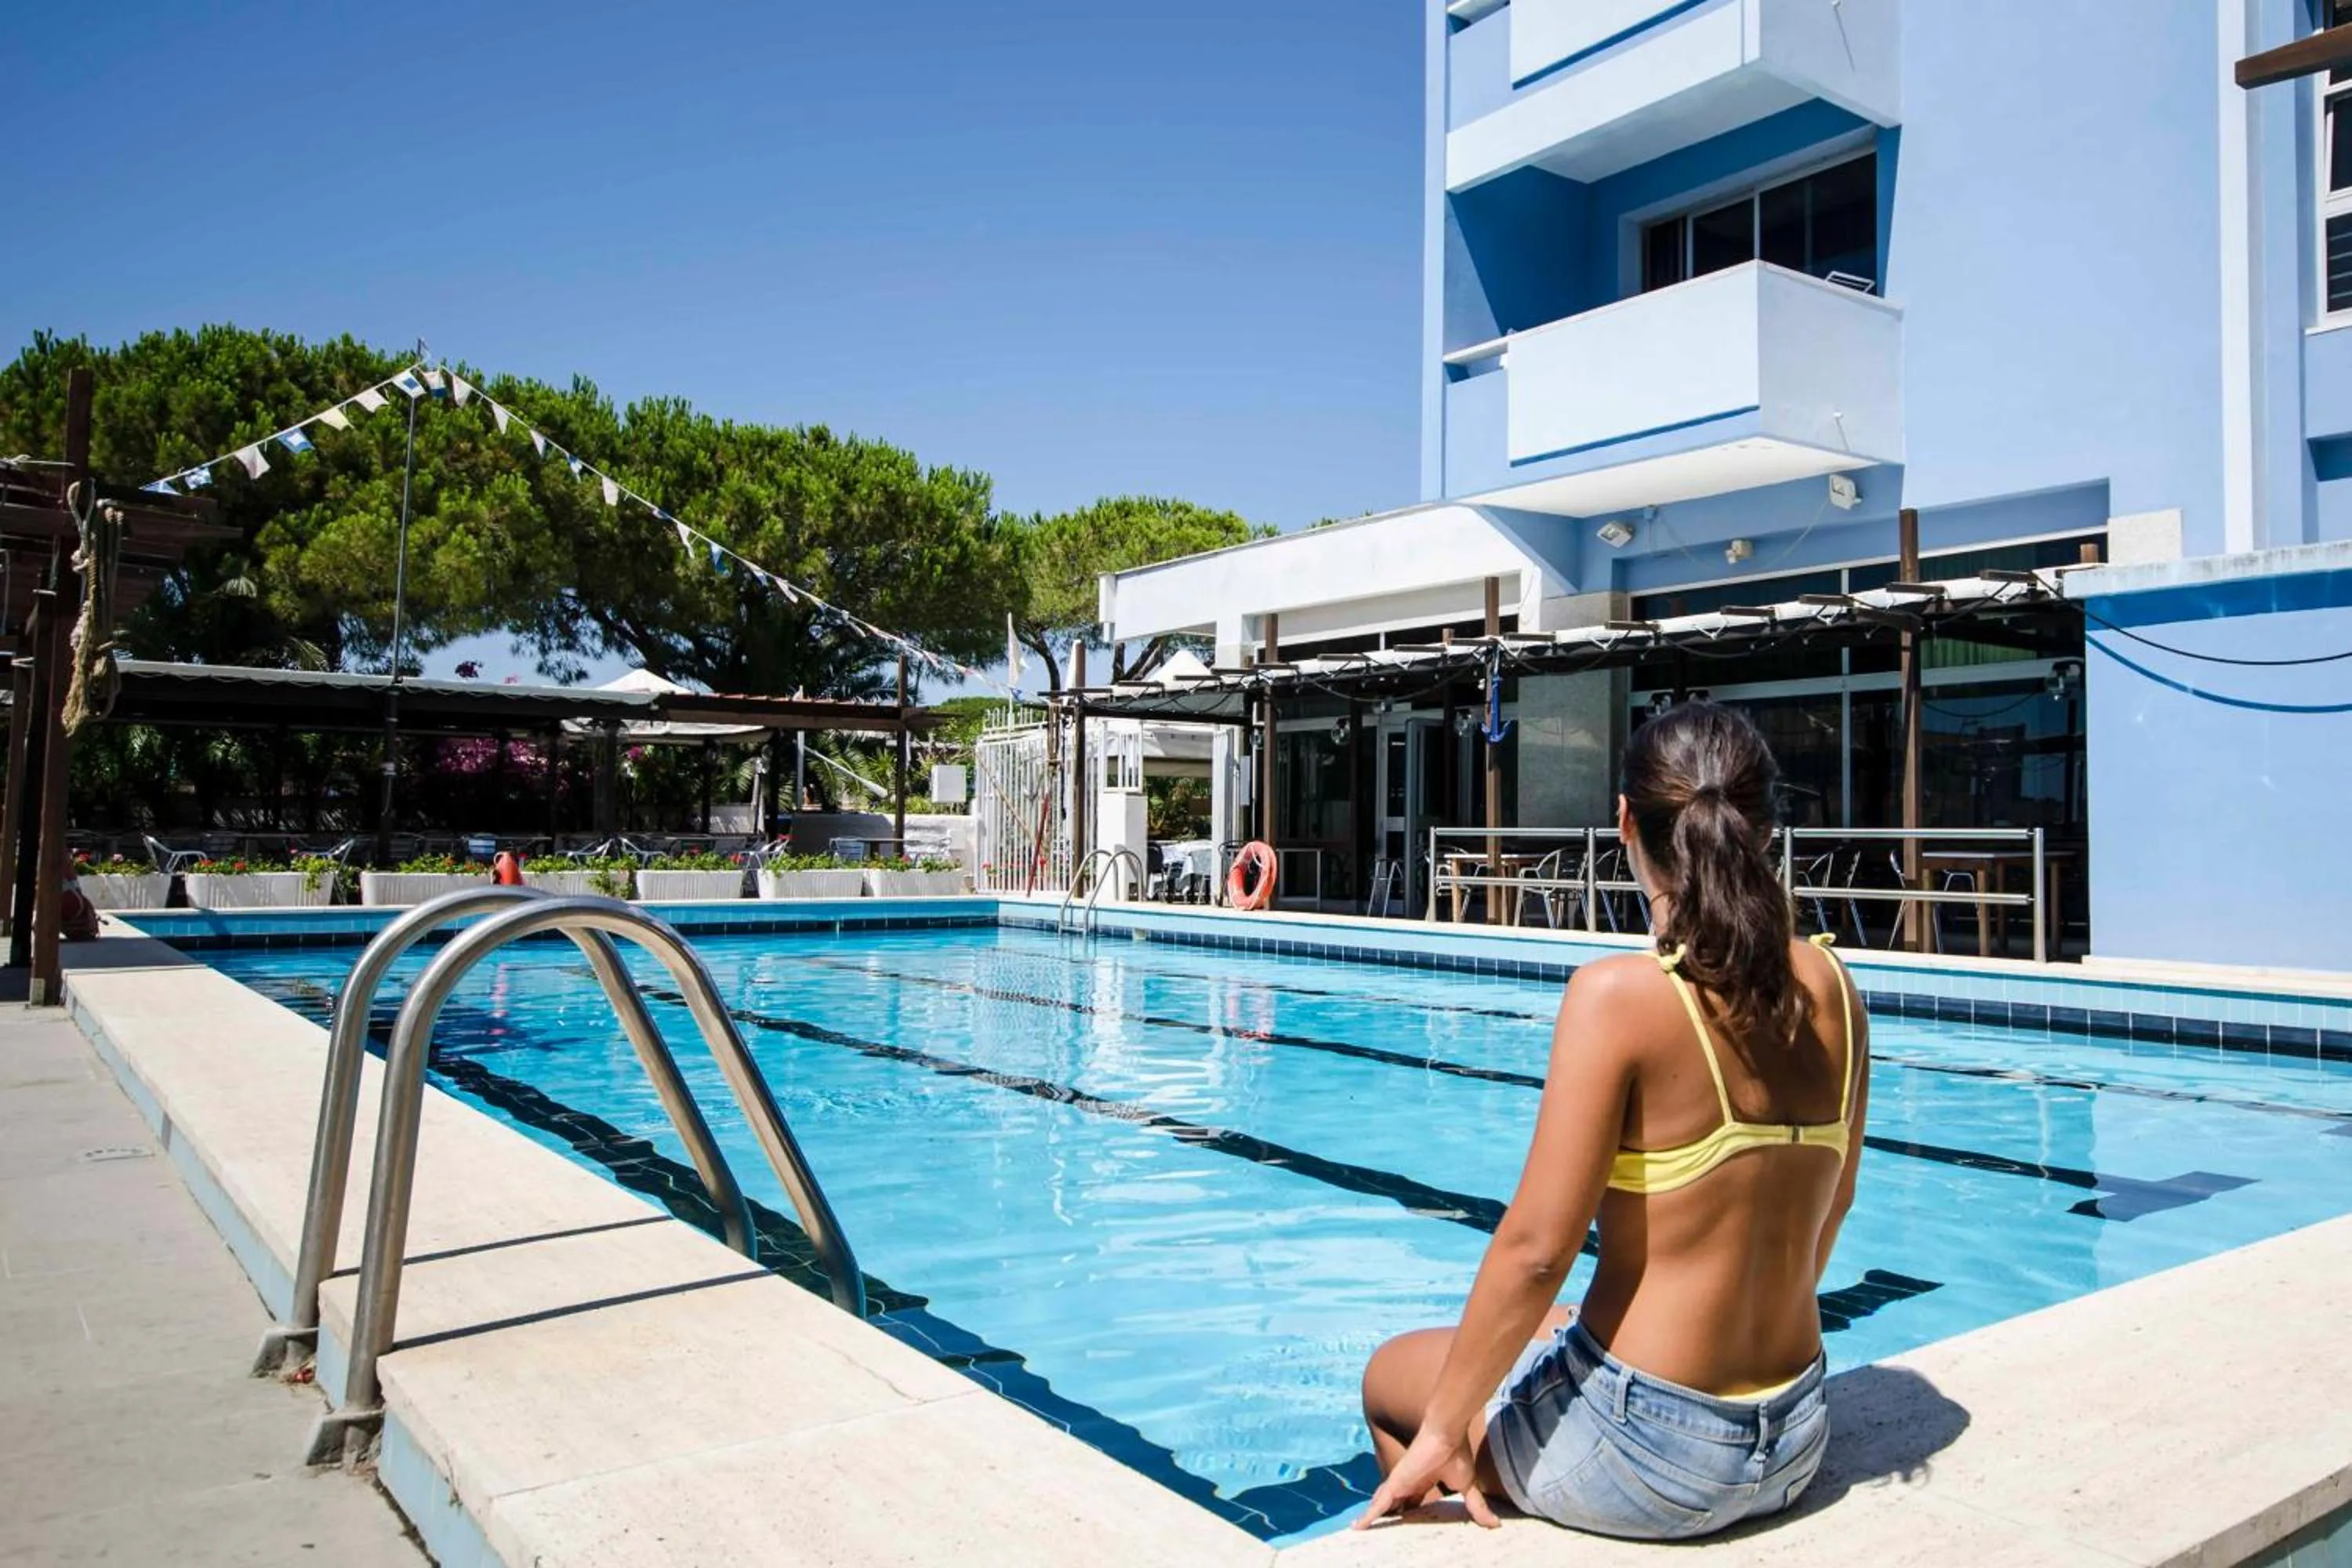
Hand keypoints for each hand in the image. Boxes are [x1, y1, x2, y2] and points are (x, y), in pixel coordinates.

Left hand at [1355, 1424, 1499, 1529]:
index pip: (1414, 1500)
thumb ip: (1476, 1506)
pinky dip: (1368, 1517)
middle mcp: (1409, 1482)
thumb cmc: (1456, 1454)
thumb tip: (1495, 1523)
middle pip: (1395, 1503)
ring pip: (1382, 1505)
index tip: (1407, 1521)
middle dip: (1390, 1515)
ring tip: (1362, 1530)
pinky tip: (1358, 1528)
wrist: (1444, 1433)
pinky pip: (1377, 1505)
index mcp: (1425, 1481)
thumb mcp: (1466, 1486)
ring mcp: (1399, 1483)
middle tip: (1384, 1530)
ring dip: (1375, 1517)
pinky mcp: (1394, 1484)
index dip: (1409, 1510)